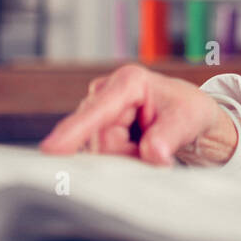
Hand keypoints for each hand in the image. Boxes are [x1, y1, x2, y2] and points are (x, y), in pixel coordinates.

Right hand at [39, 63, 240, 166]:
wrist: (188, 114)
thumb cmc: (189, 111)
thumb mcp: (189, 120)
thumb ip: (169, 137)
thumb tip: (154, 155)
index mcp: (129, 82)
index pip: (98, 111)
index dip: (75, 131)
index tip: (51, 149)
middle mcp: (105, 92)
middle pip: (101, 142)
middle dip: (128, 155)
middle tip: (156, 149)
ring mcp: (96, 111)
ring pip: (100, 152)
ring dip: (126, 158)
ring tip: (149, 145)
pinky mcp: (93, 127)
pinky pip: (100, 155)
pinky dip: (122, 158)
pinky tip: (136, 148)